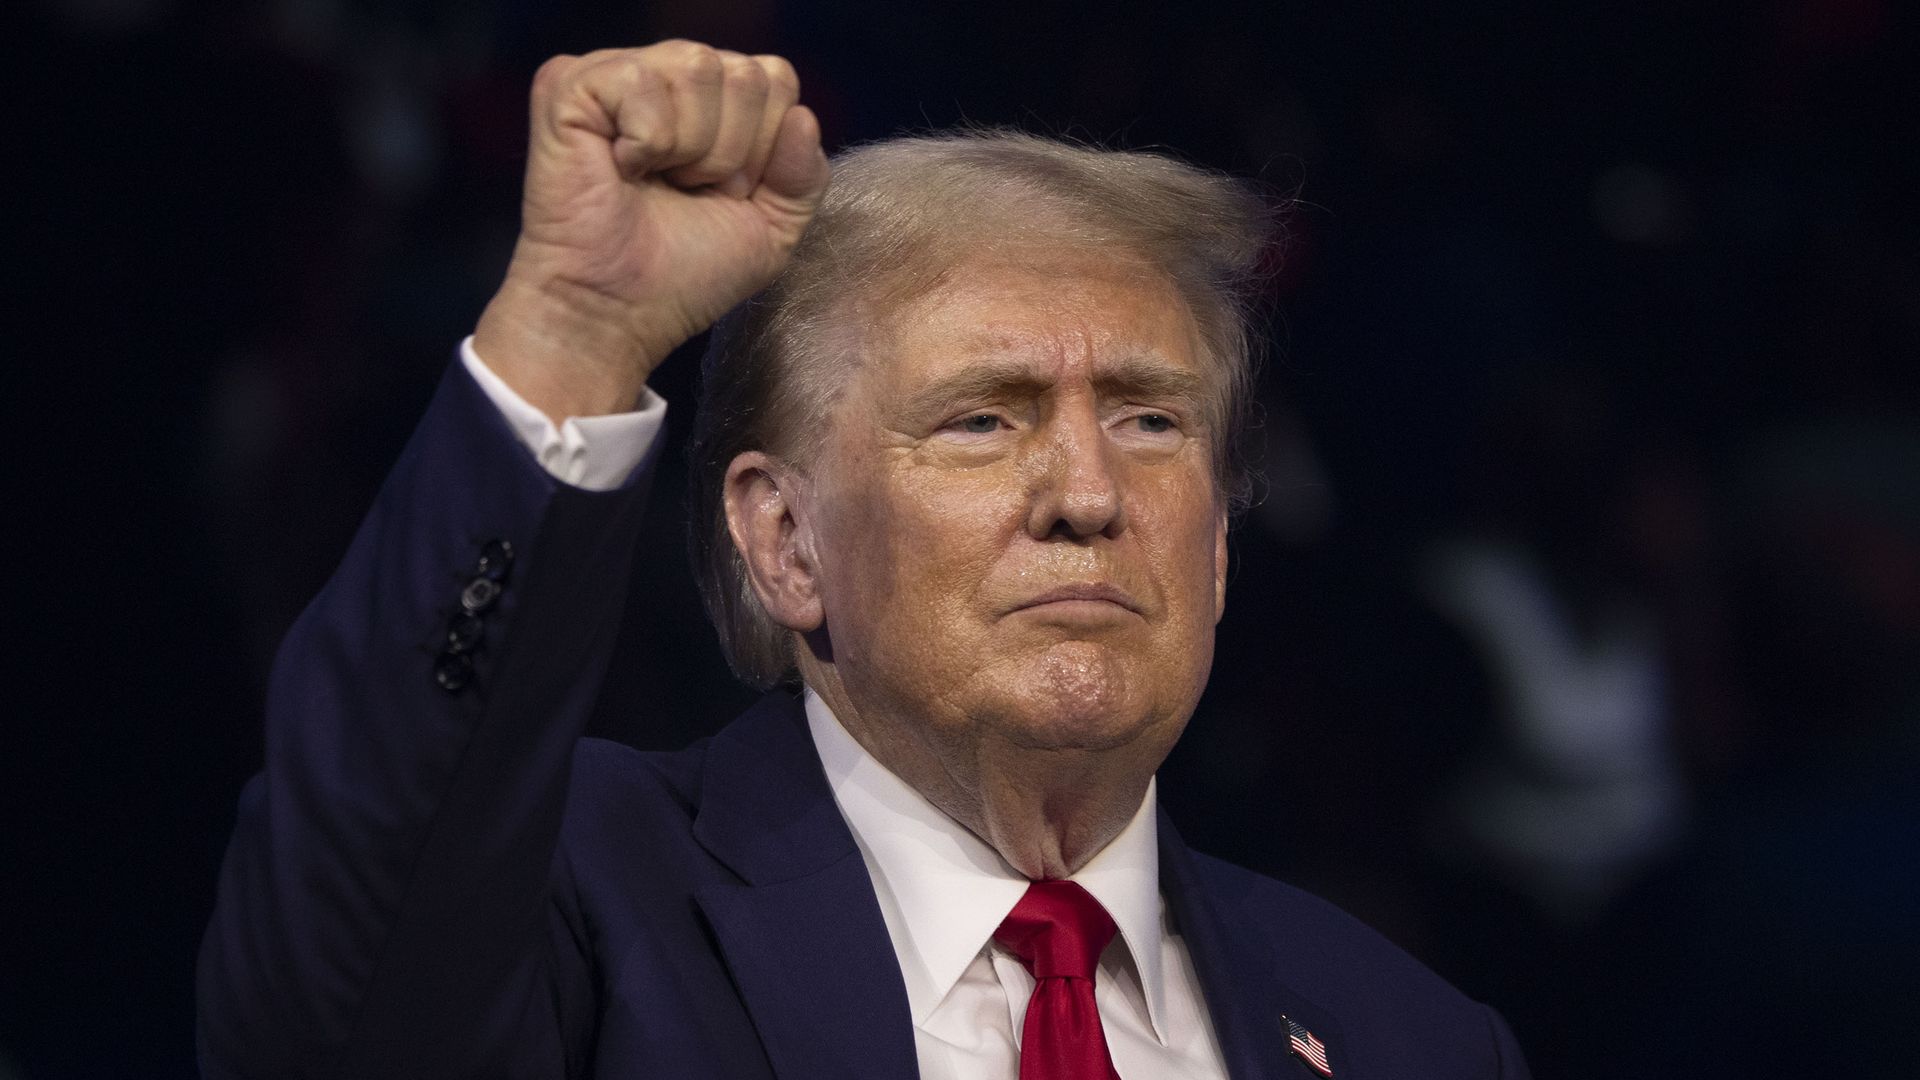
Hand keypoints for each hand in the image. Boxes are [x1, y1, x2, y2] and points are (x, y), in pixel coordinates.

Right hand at [473, 40, 828, 420]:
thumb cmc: (685, 273)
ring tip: (655, 181)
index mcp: (714, 98)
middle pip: (745, 72)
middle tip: (687, 190)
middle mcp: (668, 73)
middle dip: (730, 151)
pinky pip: (641, 81)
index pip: (776, 78)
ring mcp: (617, 71)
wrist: (617, 311)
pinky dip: (645, 140)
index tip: (726, 193)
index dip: (765, 147)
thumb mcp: (772, 229)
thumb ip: (805, 175)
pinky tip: (619, 168)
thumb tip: (803, 116)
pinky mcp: (570, 83)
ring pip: (699, 67)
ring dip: (690, 147)